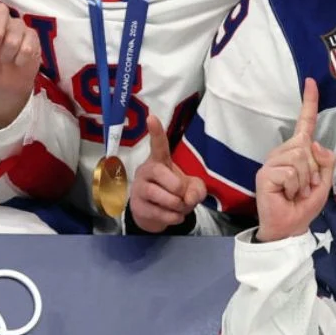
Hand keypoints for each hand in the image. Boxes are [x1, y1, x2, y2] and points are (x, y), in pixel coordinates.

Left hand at [0, 0, 40, 127]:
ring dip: (7, 50)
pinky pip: (28, 42)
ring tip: (4, 59)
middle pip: (0, 11)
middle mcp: (0, 18)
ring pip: (15, 29)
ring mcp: (18, 27)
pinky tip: (16, 62)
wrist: (1, 90)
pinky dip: (20, 57)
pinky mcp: (33, 39)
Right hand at [128, 115, 207, 232]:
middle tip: (182, 195)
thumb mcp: (192, 188)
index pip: (158, 144)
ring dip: (178, 205)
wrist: (155, 214)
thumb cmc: (173, 192)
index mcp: (159, 161)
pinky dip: (174, 217)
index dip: (156, 131)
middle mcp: (146, 171)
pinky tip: (173, 215)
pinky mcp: (138, 206)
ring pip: (163, 197)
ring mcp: (139, 188)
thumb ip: (197, 189)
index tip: (151, 117)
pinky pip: (162, 213)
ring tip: (179, 206)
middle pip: (162, 174)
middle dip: (179, 188)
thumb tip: (188, 198)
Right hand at [254, 79, 335, 242]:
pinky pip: (291, 172)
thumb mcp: (324, 182)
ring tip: (295, 192)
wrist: (288, 227)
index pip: (304, 124)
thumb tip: (313, 142)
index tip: (311, 82)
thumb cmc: (303, 204)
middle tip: (305, 187)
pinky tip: (286, 194)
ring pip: (300, 158)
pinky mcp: (265, 173)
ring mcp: (272, 162)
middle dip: (314, 170)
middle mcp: (282, 153)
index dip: (308, 103)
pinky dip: (295, 186)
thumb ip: (325, 162)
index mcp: (297, 152)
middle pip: (307, 146)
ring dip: (305, 180)